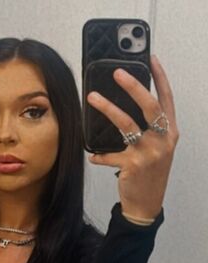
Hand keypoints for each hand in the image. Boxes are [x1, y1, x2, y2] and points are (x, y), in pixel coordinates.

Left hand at [86, 55, 178, 218]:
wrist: (147, 204)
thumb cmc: (150, 174)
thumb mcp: (157, 149)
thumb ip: (149, 128)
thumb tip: (126, 104)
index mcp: (170, 132)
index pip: (167, 98)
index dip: (160, 77)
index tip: (150, 58)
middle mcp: (163, 140)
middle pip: (149, 106)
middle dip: (133, 86)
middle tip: (117, 72)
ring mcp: (149, 153)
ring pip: (126, 124)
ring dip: (107, 108)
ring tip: (92, 97)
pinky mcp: (133, 165)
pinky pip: (110, 154)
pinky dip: (99, 154)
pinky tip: (92, 154)